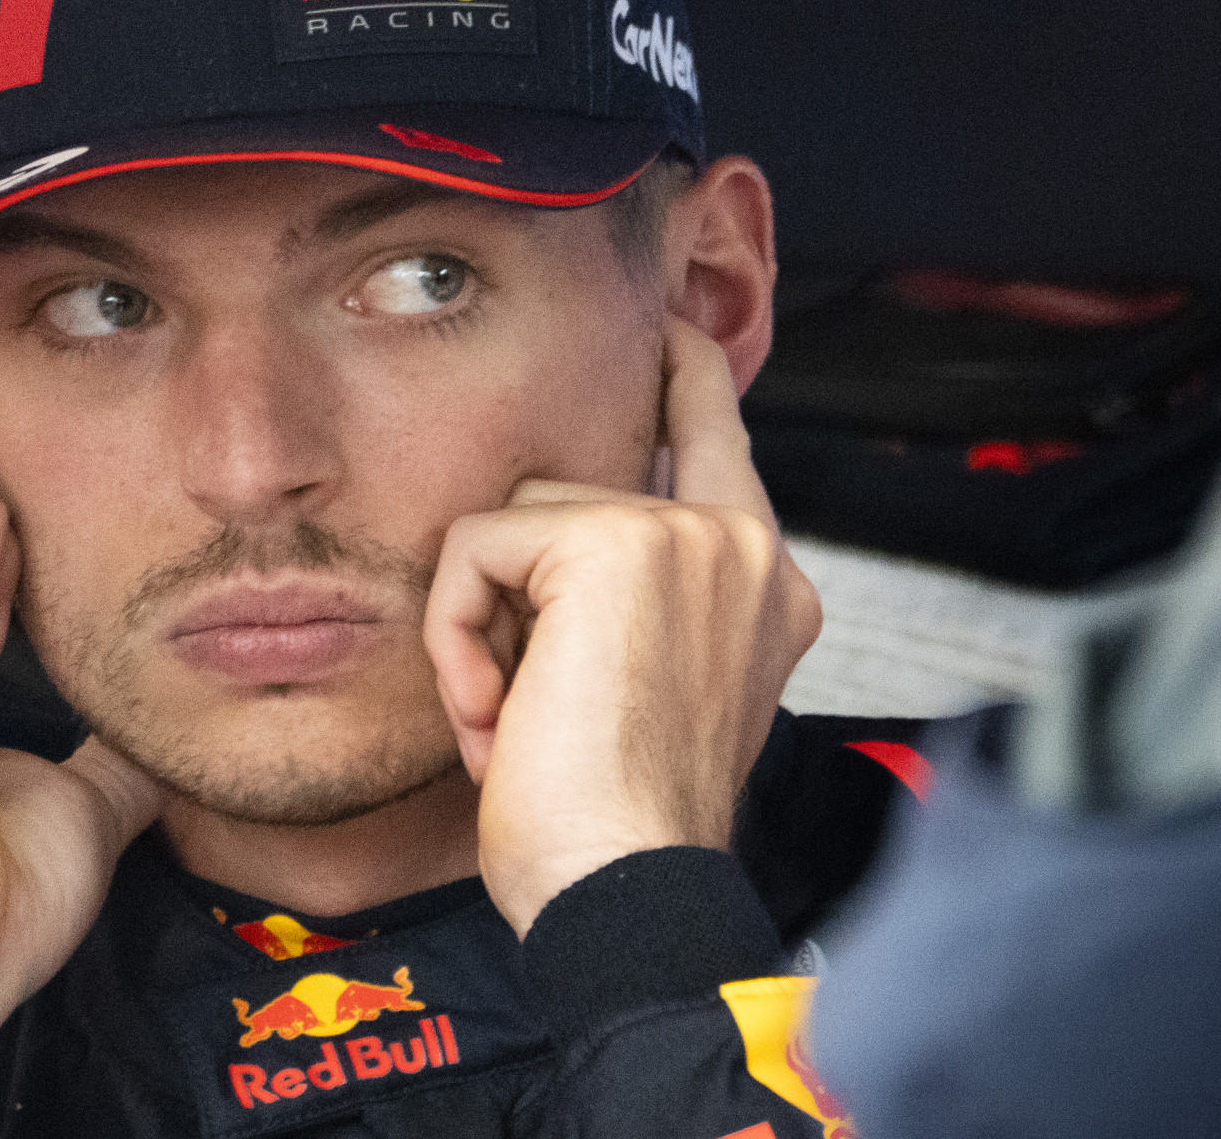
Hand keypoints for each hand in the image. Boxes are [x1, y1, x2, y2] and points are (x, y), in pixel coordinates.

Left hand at [423, 317, 822, 936]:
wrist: (626, 894)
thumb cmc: (612, 830)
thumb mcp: (631, 695)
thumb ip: (622, 605)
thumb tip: (541, 539)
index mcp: (765, 588)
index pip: (715, 431)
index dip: (680, 372)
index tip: (663, 327)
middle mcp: (745, 548)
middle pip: (572, 483)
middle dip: (513, 592)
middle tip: (521, 706)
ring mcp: (690, 536)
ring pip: (514, 520)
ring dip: (485, 628)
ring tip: (516, 724)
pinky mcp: (619, 541)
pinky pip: (474, 547)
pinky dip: (455, 635)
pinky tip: (496, 717)